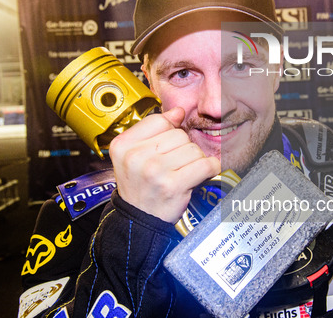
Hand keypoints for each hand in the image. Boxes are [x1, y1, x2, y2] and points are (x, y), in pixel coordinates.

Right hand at [109, 107, 220, 223]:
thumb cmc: (140, 186)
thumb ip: (154, 130)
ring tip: (183, 172)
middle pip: (178, 134)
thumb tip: (178, 112)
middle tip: (175, 165)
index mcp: (123, 145)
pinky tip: (202, 174)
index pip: (159, 120)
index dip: (170, 131)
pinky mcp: (172, 185)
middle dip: (183, 148)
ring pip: (193, 149)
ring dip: (195, 160)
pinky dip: (210, 169)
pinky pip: (204, 165)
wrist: (138, 220)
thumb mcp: (134, 155)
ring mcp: (154, 171)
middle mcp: (135, 157)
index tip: (169, 145)